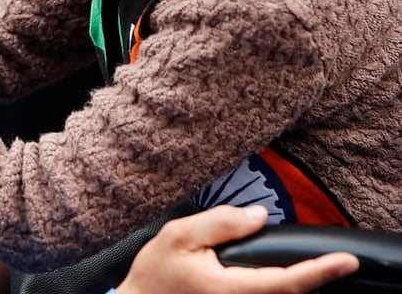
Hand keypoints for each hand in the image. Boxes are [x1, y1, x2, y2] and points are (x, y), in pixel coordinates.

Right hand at [117, 205, 359, 293]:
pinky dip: (283, 289)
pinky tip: (287, 279)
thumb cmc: (155, 273)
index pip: (286, 283)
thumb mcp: (179, 236)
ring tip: (317, 269)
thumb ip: (221, 223)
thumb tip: (259, 216)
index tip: (347, 261)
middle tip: (339, 262)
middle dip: (317, 279)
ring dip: (298, 285)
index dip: (320, 272)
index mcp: (229, 289)